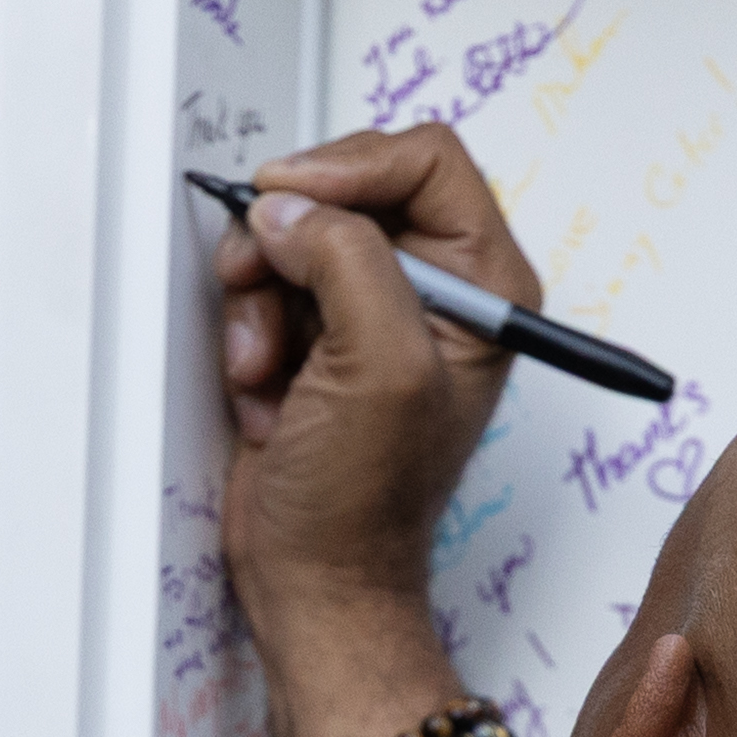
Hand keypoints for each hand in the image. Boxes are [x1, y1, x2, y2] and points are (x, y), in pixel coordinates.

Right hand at [215, 125, 535, 736]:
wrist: (315, 577)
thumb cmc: (366, 501)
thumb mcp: (379, 366)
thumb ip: (347, 260)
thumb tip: (290, 209)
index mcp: (487, 284)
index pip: (427, 159)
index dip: (350, 166)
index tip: (291, 199)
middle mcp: (437, 288)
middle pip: (349, 188)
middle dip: (291, 240)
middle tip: (261, 282)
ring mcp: (373, 311)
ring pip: (295, 236)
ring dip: (262, 297)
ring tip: (270, 366)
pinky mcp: (318, 336)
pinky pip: (267, 287)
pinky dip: (250, 332)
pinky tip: (266, 392)